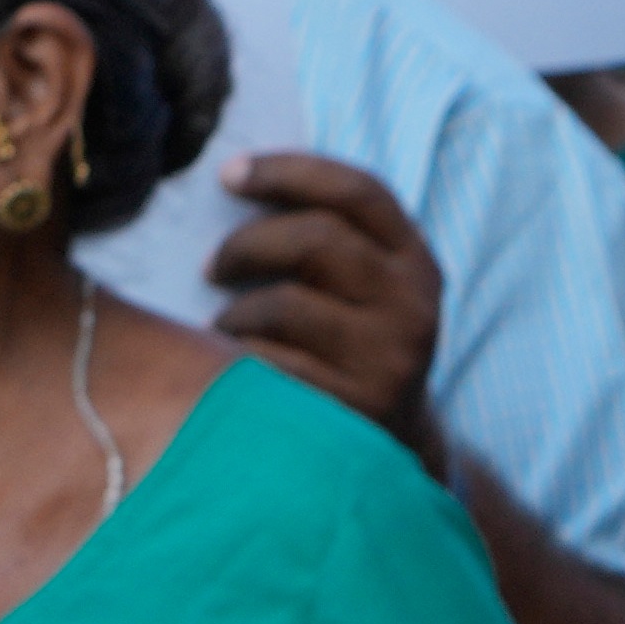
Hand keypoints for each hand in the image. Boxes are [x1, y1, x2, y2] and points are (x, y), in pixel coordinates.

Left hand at [209, 151, 451, 459]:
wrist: (384, 451)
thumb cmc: (347, 349)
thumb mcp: (361, 290)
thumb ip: (324, 240)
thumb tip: (230, 184)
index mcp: (414, 261)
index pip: (357, 192)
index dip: (289, 172)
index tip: (227, 174)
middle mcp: (413, 305)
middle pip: (317, 239)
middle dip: (246, 244)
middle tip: (210, 266)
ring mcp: (390, 359)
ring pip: (285, 304)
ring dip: (234, 313)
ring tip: (223, 327)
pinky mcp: (357, 407)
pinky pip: (270, 365)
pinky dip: (237, 360)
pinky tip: (234, 368)